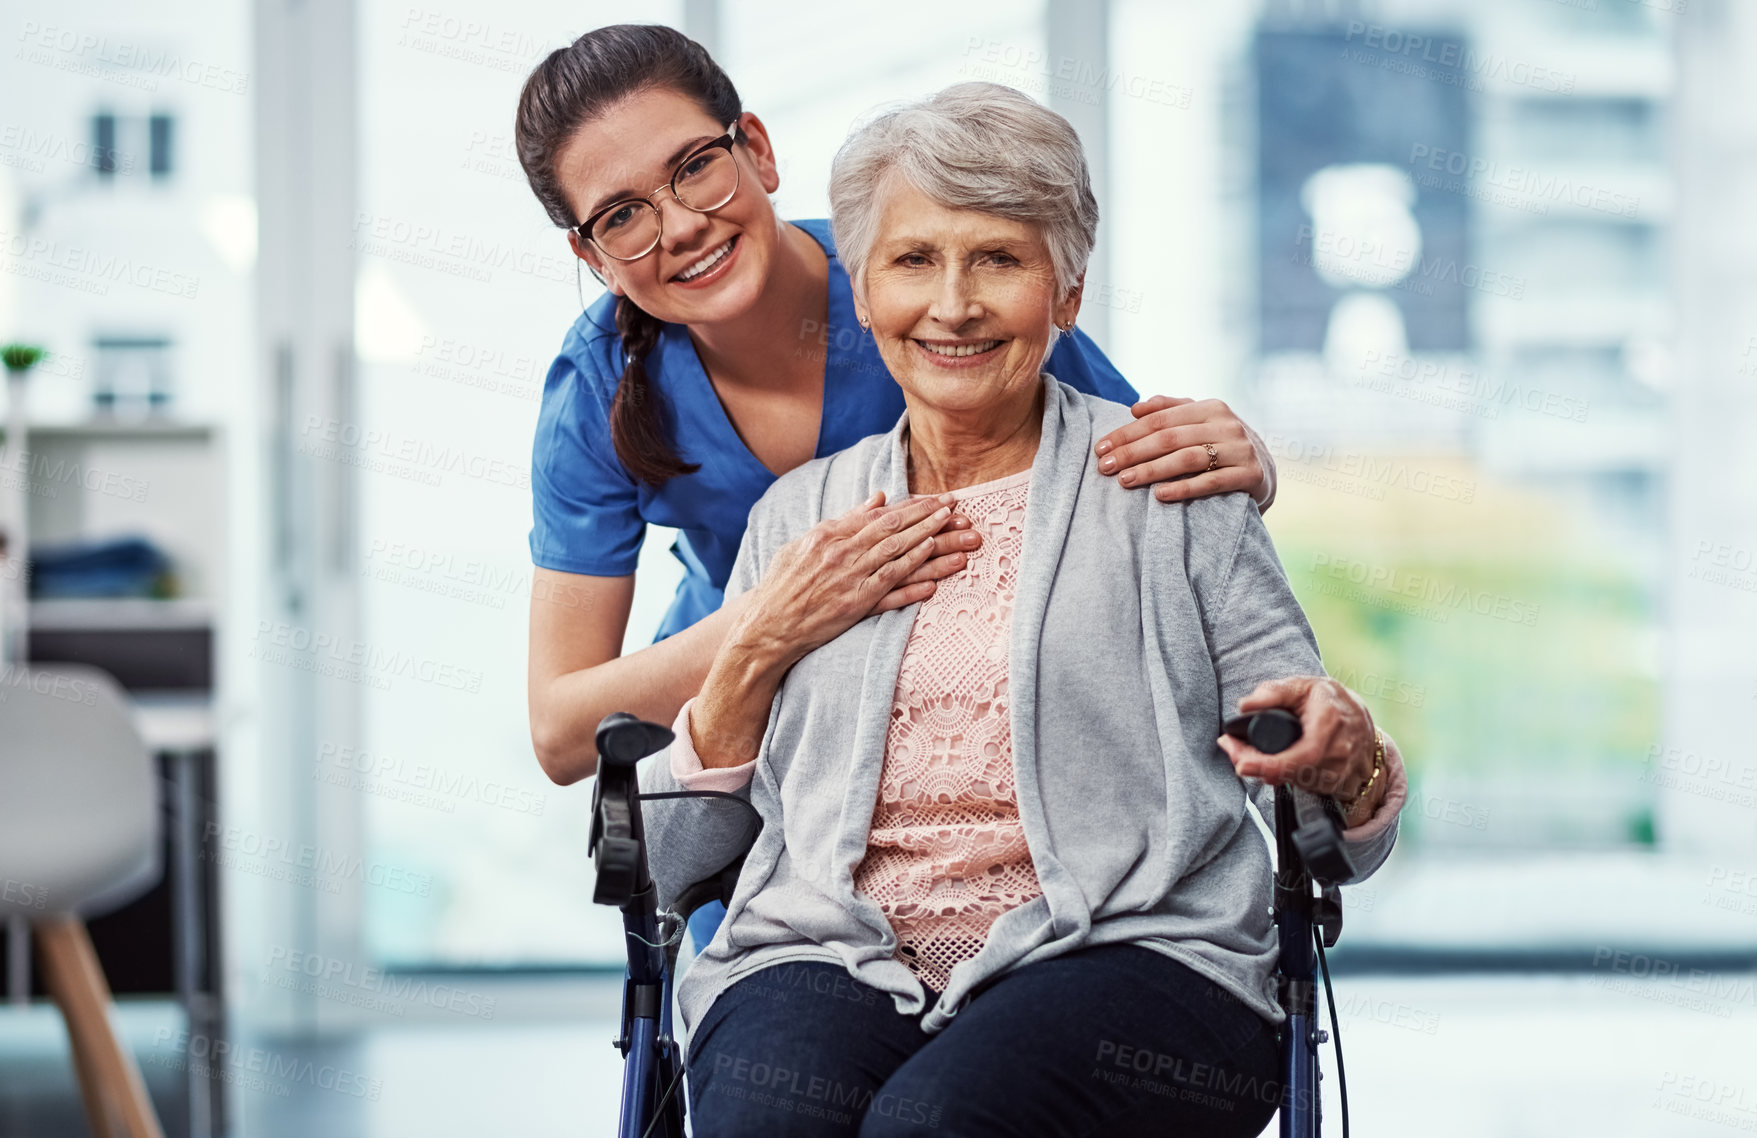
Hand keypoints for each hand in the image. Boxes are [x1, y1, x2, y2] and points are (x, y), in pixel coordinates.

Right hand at [737, 491, 977, 669]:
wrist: (767, 623)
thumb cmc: (785, 582)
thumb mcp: (807, 542)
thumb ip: (846, 519)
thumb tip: (878, 497)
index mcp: (831, 533)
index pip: (881, 515)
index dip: (913, 506)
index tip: (938, 499)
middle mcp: (843, 553)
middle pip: (895, 531)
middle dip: (929, 518)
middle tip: (957, 509)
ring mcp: (850, 581)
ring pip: (898, 558)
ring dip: (931, 546)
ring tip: (956, 537)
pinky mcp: (855, 607)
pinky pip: (889, 594)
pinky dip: (912, 587)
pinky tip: (934, 581)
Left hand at [1095, 396, 1270, 505]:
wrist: (1265, 472)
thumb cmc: (1222, 446)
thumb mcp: (1201, 422)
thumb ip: (1170, 410)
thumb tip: (1135, 407)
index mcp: (1210, 407)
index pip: (1160, 419)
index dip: (1127, 433)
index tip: (1101, 448)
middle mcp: (1226, 424)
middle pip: (1169, 438)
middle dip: (1132, 452)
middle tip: (1105, 466)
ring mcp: (1240, 449)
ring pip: (1187, 459)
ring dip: (1152, 470)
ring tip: (1124, 480)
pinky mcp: (1250, 475)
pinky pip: (1211, 482)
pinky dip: (1183, 488)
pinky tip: (1159, 495)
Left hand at [1216, 677, 1376, 806]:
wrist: (1361, 722)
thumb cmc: (1330, 700)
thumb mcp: (1304, 686)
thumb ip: (1275, 692)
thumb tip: (1245, 706)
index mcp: (1330, 723)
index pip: (1302, 755)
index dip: (1270, 764)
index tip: (1242, 765)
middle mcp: (1339, 751)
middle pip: (1292, 772)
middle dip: (1256, 766)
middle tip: (1232, 750)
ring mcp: (1339, 772)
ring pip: (1293, 781)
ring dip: (1264, 771)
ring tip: (1245, 753)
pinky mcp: (1335, 785)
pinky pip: (1300, 786)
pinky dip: (1280, 776)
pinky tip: (1266, 762)